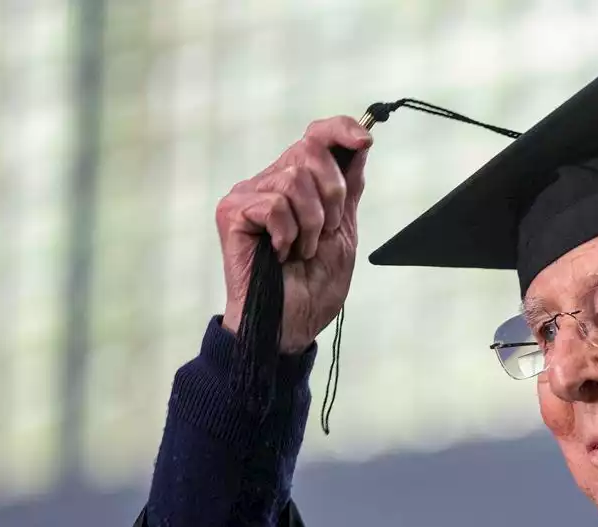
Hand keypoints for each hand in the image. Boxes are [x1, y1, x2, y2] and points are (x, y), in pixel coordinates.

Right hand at [216, 117, 371, 353]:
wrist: (291, 325)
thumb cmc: (312, 287)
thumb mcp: (342, 231)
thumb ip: (348, 189)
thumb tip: (359, 145)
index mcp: (296, 185)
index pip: (316, 136)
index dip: (341, 129)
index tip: (365, 140)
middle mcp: (269, 182)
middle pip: (310, 149)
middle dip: (332, 194)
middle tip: (324, 232)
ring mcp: (248, 196)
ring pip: (294, 179)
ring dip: (310, 222)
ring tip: (301, 250)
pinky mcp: (232, 212)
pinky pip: (274, 204)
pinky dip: (288, 234)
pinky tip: (279, 254)